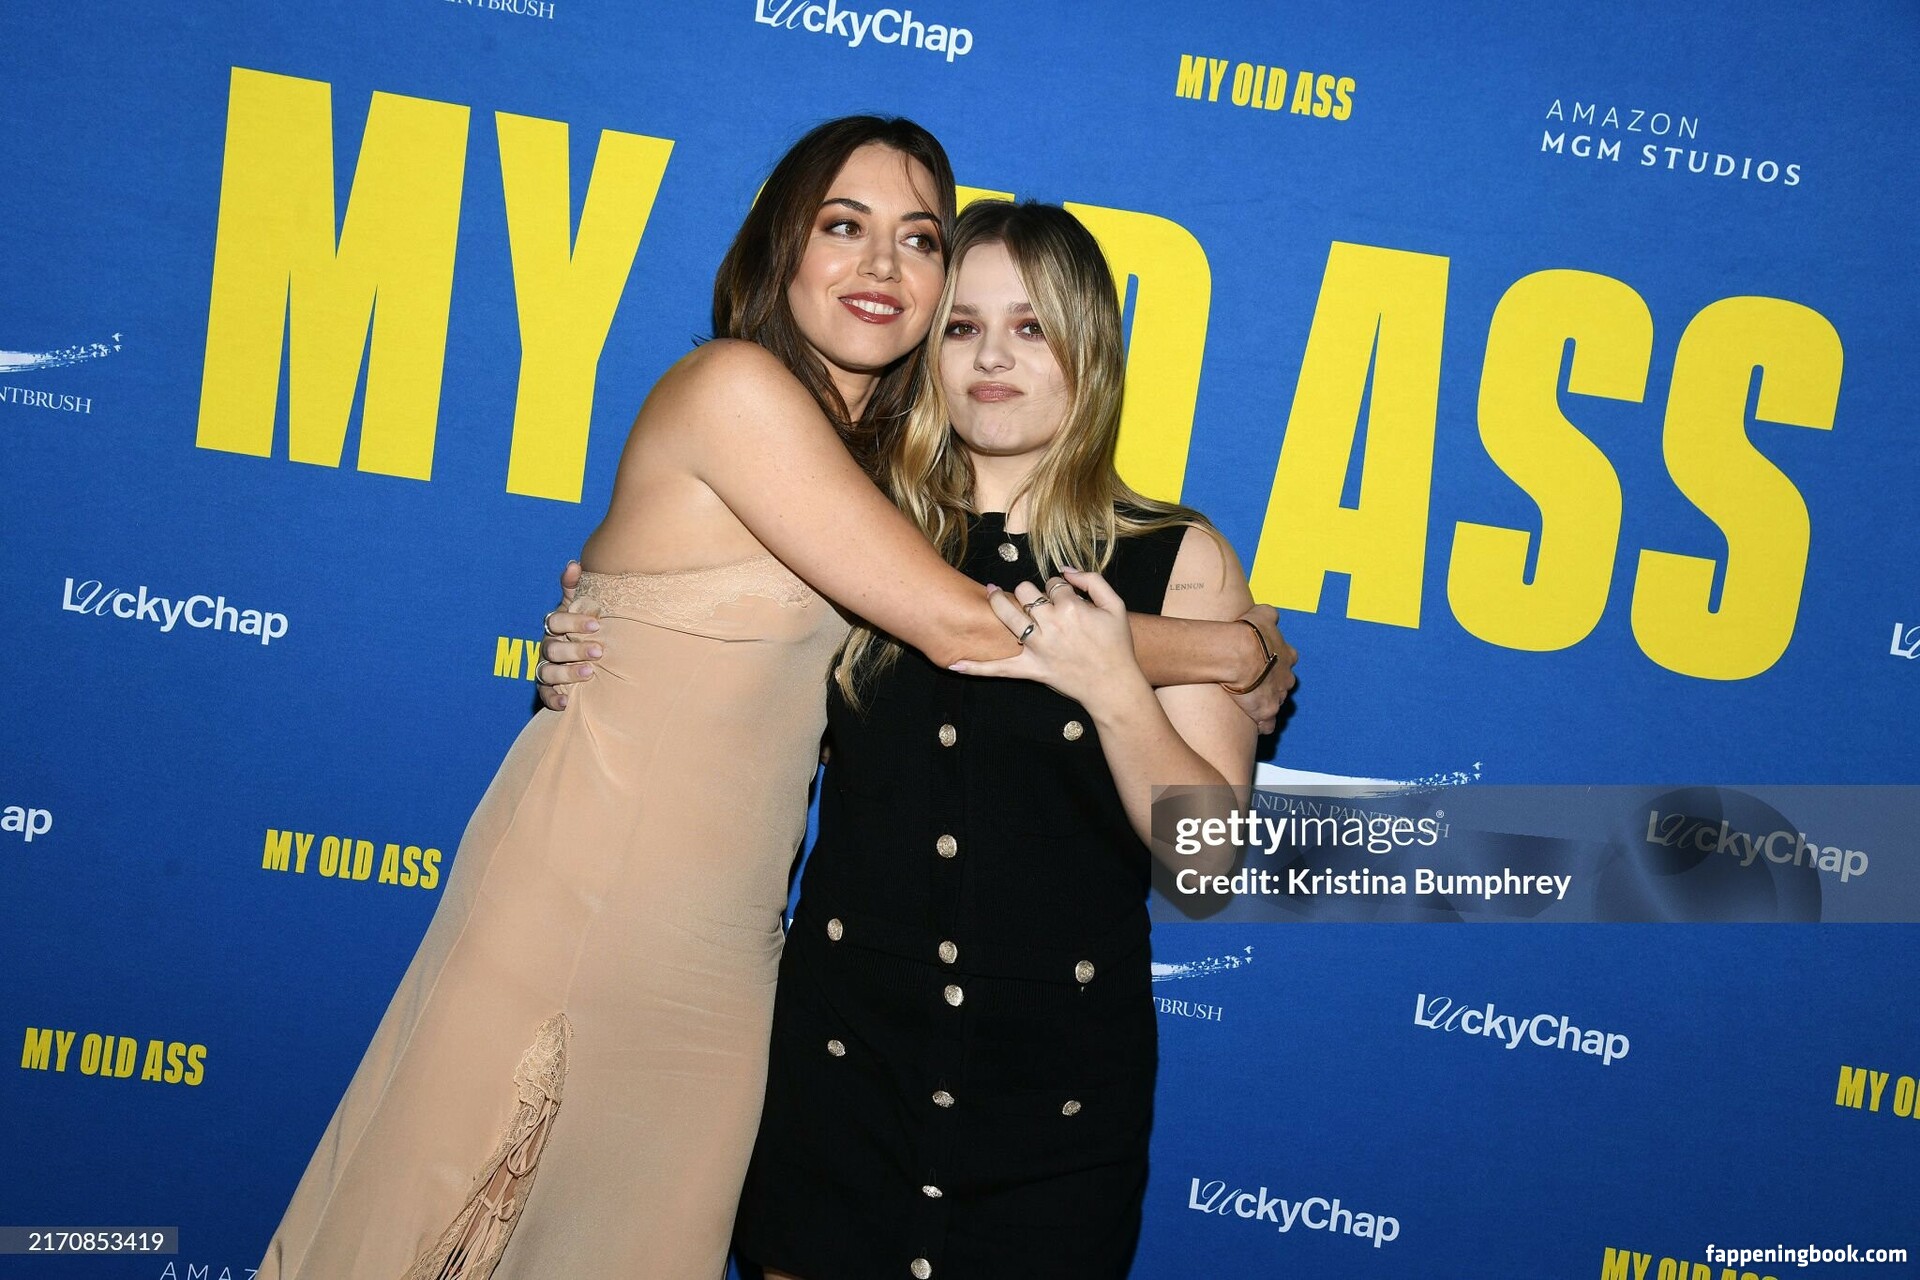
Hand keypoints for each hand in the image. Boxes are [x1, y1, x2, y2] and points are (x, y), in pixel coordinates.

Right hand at [535, 560, 603, 710]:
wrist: (588, 654)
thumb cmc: (583, 626)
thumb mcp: (580, 605)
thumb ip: (575, 587)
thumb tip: (574, 564)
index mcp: (555, 625)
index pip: (556, 621)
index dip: (574, 622)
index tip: (597, 624)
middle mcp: (547, 646)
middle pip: (553, 648)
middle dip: (575, 649)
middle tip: (599, 651)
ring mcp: (546, 667)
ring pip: (547, 671)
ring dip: (566, 673)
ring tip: (589, 673)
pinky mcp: (547, 688)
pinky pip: (545, 695)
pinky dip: (554, 699)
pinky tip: (568, 702)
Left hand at [952, 569, 1152, 714]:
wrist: (1113, 685)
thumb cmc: (1117, 645)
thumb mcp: (1115, 605)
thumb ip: (1092, 580)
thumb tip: (1065, 569)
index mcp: (1072, 607)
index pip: (1054, 583)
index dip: (1058, 586)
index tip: (1063, 594)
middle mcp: (1051, 625)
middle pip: (1026, 593)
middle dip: (1029, 591)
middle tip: (1034, 598)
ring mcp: (1038, 647)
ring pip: (1008, 615)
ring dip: (997, 602)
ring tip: (991, 593)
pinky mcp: (1031, 669)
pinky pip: (999, 668)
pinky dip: (976, 668)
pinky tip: (954, 663)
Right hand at [1227, 604, 1296, 733]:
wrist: (1239, 653)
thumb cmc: (1250, 633)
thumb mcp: (1262, 614)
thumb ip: (1269, 615)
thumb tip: (1269, 615)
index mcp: (1287, 656)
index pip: (1289, 660)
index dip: (1277, 662)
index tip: (1266, 662)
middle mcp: (1286, 678)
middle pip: (1285, 684)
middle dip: (1274, 684)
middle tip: (1256, 682)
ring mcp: (1278, 696)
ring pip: (1277, 703)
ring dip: (1267, 703)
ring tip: (1251, 703)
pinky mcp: (1266, 712)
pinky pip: (1268, 724)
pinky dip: (1263, 725)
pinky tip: (1255, 724)